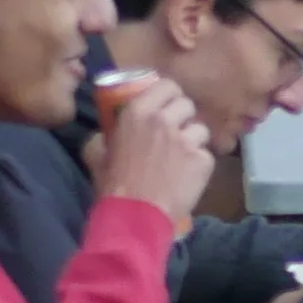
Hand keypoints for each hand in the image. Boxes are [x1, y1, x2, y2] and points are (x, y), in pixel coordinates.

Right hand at [91, 71, 217, 219]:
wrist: (134, 217)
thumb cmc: (113, 186)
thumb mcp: (96, 154)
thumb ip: (103, 136)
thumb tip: (106, 131)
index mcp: (138, 112)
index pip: (167, 85)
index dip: (170, 96)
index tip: (167, 107)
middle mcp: (164, 119)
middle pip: (187, 104)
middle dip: (182, 118)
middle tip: (173, 135)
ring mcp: (186, 139)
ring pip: (200, 129)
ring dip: (192, 141)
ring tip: (180, 159)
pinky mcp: (203, 159)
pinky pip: (206, 154)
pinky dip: (199, 164)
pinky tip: (186, 177)